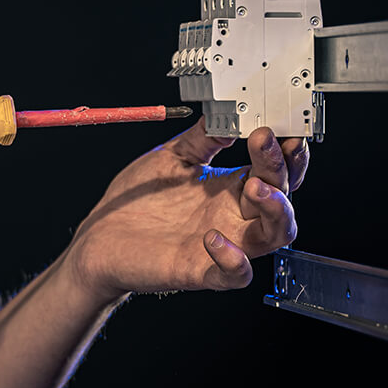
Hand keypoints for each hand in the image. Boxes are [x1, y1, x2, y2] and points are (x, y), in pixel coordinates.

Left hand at [63, 117, 308, 302]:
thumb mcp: (171, 158)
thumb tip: (225, 114)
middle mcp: (234, 216)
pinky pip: (235, 274)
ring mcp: (223, 244)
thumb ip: (200, 139)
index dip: (285, 152)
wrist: (101, 238)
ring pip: (276, 235)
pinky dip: (233, 258)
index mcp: (230, 188)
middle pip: (282, 197)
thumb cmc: (138, 200)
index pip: (274, 170)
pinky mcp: (201, 270)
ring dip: (277, 210)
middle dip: (283, 169)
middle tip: (265, 141)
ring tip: (256, 185)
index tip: (281, 128)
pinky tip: (212, 236)